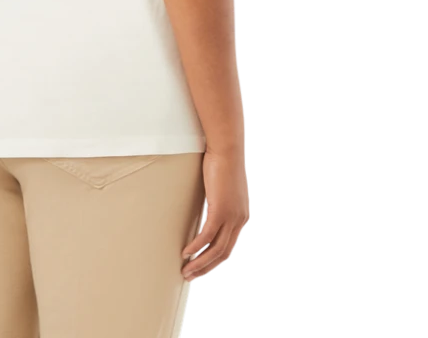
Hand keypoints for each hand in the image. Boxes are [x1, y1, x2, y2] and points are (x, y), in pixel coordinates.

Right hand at [181, 149, 248, 280]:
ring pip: (215, 249)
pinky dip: (196, 245)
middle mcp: (239, 221)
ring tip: (186, 270)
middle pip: (222, 253)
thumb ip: (220, 204)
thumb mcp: (224, 190)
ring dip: (199, 262)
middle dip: (205, 268)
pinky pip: (207, 235)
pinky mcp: (221, 211)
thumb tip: (208, 212)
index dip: (213, 260)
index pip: (228, 248)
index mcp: (241, 218)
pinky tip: (186, 252)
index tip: (200, 267)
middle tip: (190, 276)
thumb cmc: (223, 166)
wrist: (227, 151)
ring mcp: (231, 217)